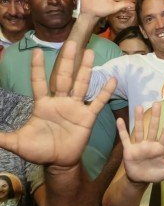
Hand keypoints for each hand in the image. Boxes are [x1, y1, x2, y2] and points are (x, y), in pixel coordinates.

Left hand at [0, 41, 115, 166]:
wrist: (58, 162)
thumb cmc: (38, 150)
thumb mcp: (17, 143)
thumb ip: (3, 137)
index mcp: (43, 105)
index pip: (39, 83)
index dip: (37, 68)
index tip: (36, 51)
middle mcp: (60, 102)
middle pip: (63, 77)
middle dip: (66, 60)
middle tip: (70, 43)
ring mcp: (75, 108)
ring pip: (80, 85)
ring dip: (85, 69)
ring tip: (89, 52)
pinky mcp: (87, 117)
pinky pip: (98, 102)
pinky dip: (105, 92)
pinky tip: (111, 79)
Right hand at [117, 104, 163, 183]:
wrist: (140, 180)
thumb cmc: (156, 173)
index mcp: (160, 148)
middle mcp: (150, 143)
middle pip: (153, 128)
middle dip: (155, 117)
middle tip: (157, 103)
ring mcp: (139, 146)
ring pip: (139, 130)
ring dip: (139, 119)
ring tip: (139, 107)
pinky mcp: (128, 150)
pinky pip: (125, 138)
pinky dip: (122, 130)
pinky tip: (119, 120)